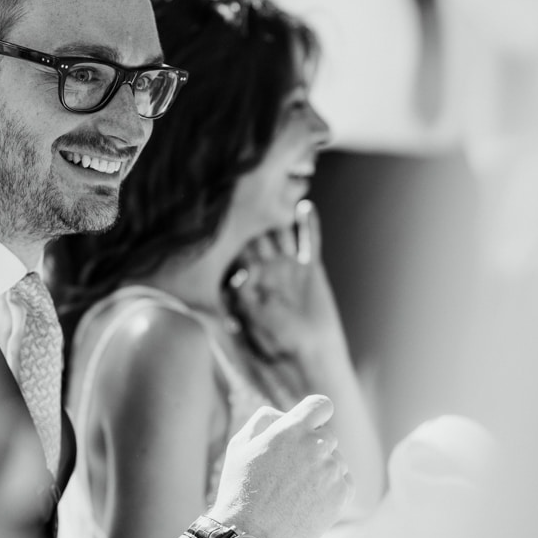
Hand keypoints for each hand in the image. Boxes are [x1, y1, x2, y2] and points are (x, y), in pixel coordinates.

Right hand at [206, 395, 353, 537]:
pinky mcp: (341, 495)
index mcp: (292, 428)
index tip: (309, 425)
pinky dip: (332, 489)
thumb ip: (263, 420)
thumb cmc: (240, 489)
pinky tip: (309, 501)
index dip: (315, 414)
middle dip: (313, 447)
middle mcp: (317, 445)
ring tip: (296, 490)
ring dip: (322, 469)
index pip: (321, 405)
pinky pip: (345, 482)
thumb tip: (283, 414)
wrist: (250, 536)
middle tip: (291, 469)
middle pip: (328, 435)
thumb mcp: (240, 445)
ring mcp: (331, 471)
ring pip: (336, 460)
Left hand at [227, 200, 345, 363]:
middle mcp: (267, 266)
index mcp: (248, 277)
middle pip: (259, 231)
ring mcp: (289, 263)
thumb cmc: (276, 339)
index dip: (233, 228)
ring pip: (283, 230)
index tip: (226, 207)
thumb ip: (245, 296)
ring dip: (281, 211)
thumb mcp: (253, 317)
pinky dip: (308, 224)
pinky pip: (311, 239)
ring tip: (279, 189)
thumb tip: (236, 278)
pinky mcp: (311, 266)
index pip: (237, 245)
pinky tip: (306, 206)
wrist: (310, 350)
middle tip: (252, 186)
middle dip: (255, 211)